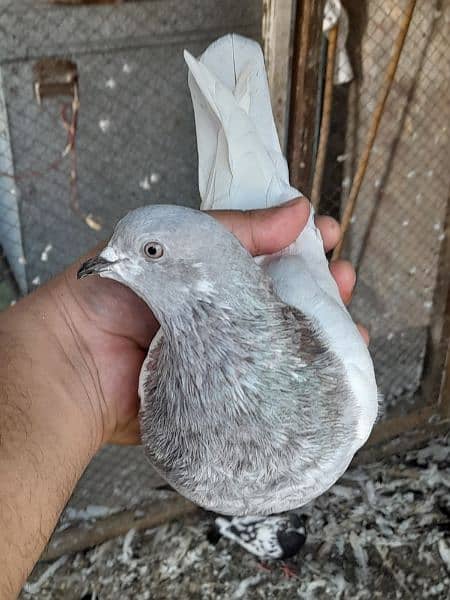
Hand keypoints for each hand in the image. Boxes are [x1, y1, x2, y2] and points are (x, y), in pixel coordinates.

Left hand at [48, 198, 367, 446]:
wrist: (76, 364)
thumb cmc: (113, 294)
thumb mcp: (177, 240)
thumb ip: (236, 229)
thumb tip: (296, 210)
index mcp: (209, 272)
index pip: (266, 252)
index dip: (299, 242)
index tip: (327, 233)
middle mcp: (221, 311)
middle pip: (282, 295)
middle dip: (319, 283)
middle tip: (342, 275)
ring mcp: (227, 352)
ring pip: (284, 337)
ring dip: (320, 327)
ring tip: (348, 319)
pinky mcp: (227, 391)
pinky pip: (273, 382)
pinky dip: (304, 375)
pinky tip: (331, 367)